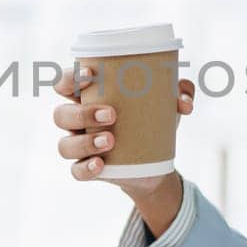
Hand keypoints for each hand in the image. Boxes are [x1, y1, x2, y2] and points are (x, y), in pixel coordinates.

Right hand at [51, 64, 194, 197]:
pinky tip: (100, 164)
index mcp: (88, 97)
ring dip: (85, 142)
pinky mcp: (87, 170)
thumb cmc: (151, 119)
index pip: (65, 83)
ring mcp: (79, 146)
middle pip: (61, 114)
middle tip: (112, 114)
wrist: (154, 162)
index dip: (69, 78)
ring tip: (110, 140)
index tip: (90, 75)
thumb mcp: (166, 102)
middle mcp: (76, 121)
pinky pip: (76, 171)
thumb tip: (185, 102)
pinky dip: (86, 168)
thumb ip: (180, 92)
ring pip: (65, 145)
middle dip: (83, 113)